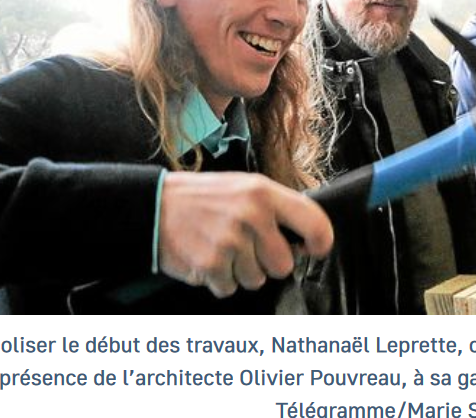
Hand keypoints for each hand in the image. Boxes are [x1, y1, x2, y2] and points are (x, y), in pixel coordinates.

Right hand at [157, 172, 333, 297]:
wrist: (155, 206)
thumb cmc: (203, 198)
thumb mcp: (244, 187)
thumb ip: (276, 208)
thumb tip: (305, 238)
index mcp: (264, 193)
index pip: (313, 222)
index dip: (320, 242)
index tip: (315, 249)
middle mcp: (251, 215)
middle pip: (283, 265)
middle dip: (267, 263)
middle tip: (246, 247)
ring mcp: (231, 241)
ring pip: (256, 279)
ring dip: (240, 271)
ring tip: (221, 248)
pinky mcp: (211, 263)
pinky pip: (230, 288)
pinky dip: (219, 279)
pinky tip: (208, 257)